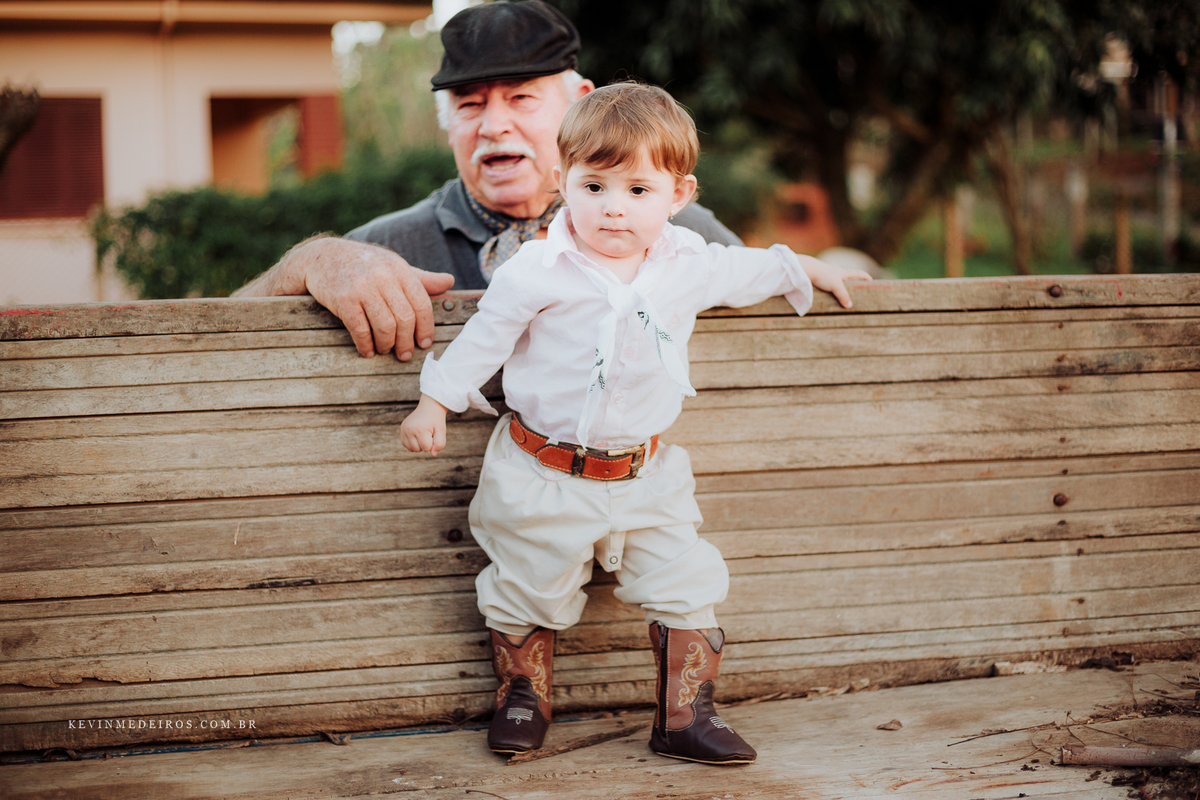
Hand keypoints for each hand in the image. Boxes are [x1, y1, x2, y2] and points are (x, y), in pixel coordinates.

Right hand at [236, 236, 455, 359]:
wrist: (320, 256)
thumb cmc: (363, 264)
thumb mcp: (393, 266)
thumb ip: (421, 278)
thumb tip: (449, 282)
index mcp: (400, 270)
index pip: (422, 303)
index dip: (425, 328)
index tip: (423, 343)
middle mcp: (383, 277)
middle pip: (405, 319)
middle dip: (406, 342)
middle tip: (404, 355)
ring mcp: (362, 288)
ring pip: (385, 326)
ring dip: (387, 345)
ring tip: (385, 350)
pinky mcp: (343, 299)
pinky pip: (360, 329)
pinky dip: (366, 345)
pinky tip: (367, 350)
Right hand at [400, 395, 448, 455]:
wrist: (429, 407)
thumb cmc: (436, 420)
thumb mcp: (442, 431)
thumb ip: (440, 444)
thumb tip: (433, 454)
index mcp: (420, 430)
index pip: (426, 448)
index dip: (432, 443)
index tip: (433, 433)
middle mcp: (409, 430)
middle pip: (418, 449)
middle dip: (425, 444)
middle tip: (428, 433)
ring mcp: (404, 429)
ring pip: (411, 449)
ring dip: (418, 445)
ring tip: (423, 434)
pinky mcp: (402, 429)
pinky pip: (405, 444)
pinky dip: (412, 443)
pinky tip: (417, 435)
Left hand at [797, 255, 871, 308]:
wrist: (806, 269)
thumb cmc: (823, 276)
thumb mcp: (836, 287)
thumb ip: (843, 296)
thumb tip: (849, 306)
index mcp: (842, 272)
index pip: (857, 273)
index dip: (865, 277)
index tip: (870, 280)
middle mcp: (835, 271)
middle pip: (846, 274)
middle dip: (850, 280)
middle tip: (853, 286)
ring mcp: (826, 272)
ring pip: (834, 277)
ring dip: (837, 282)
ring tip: (838, 290)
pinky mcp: (817, 276)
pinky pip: (825, 281)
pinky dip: (827, 285)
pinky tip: (825, 289)